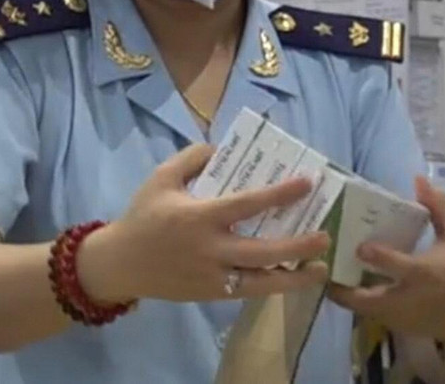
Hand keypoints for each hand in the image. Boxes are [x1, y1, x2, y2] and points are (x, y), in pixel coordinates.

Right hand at [78, 144, 329, 303]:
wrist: (119, 264)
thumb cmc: (142, 216)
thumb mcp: (162, 177)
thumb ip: (192, 158)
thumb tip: (224, 149)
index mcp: (200, 217)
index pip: (248, 204)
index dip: (280, 194)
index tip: (307, 183)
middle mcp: (211, 250)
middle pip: (264, 252)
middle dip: (298, 246)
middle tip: (324, 237)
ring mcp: (212, 277)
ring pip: (262, 283)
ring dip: (294, 278)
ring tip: (320, 270)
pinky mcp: (210, 295)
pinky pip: (247, 292)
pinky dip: (271, 285)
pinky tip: (289, 276)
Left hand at [327, 176, 444, 343]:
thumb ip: (439, 208)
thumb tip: (419, 179)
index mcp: (424, 273)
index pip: (397, 267)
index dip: (377, 257)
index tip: (358, 245)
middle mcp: (407, 298)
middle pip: (366, 299)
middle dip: (340, 286)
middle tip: (318, 261)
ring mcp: (398, 317)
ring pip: (360, 309)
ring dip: (340, 292)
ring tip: (319, 268)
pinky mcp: (394, 327)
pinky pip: (367, 314)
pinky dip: (352, 300)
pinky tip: (339, 280)